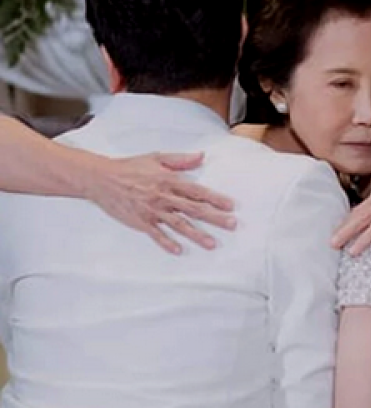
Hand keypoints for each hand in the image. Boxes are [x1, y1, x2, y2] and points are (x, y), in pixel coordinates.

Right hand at [84, 152, 235, 254]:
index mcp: (169, 181)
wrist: (101, 178)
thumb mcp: (157, 158)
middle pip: (193, 209)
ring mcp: (152, 211)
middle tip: (231, 224)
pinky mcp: (141, 222)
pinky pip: (156, 234)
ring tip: (211, 243)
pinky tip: (178, 250)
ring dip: (196, 234)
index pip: (197, 191)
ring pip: (178, 224)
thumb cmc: (130, 167)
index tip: (230, 205)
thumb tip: (201, 156)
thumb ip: (181, 160)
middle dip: (214, 218)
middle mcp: (163, 197)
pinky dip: (167, 243)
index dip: (215, 198)